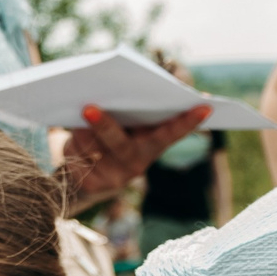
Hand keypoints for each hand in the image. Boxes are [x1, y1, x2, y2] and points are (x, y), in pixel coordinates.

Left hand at [61, 103, 210, 201]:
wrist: (85, 171)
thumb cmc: (110, 135)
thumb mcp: (123, 123)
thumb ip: (130, 111)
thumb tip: (112, 89)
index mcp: (152, 146)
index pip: (171, 134)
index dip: (187, 121)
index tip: (205, 105)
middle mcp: (137, 164)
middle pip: (121, 145)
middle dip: (104, 125)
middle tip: (88, 107)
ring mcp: (114, 178)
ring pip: (92, 148)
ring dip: (80, 130)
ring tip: (77, 113)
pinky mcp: (92, 186)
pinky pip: (76, 159)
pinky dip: (70, 143)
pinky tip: (71, 134)